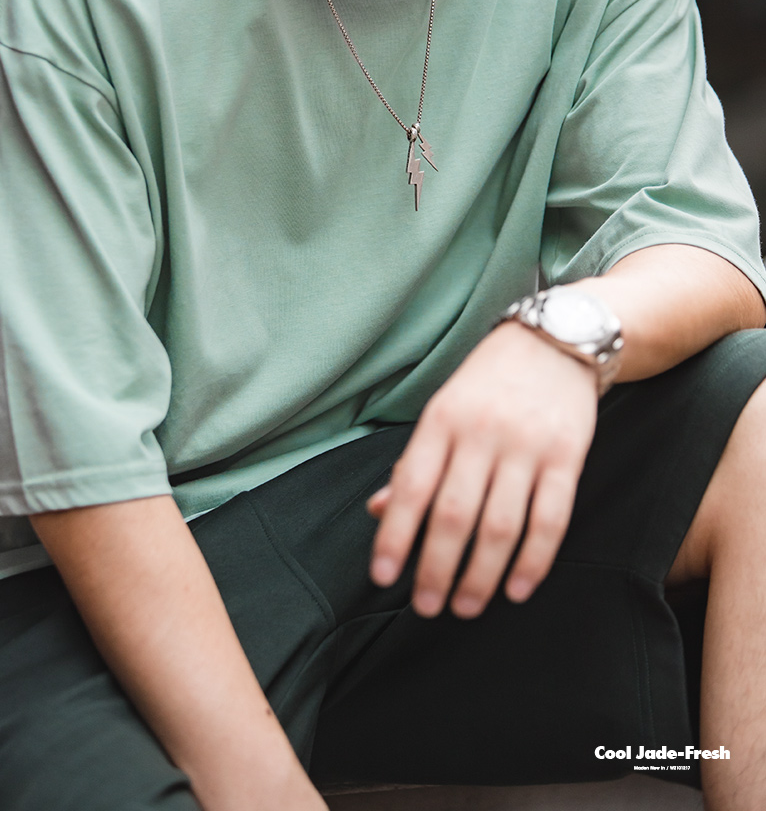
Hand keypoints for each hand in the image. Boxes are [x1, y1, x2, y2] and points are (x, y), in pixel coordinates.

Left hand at [368, 321, 597, 616]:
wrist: (556, 341)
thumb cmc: (487, 383)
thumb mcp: (442, 410)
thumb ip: (415, 462)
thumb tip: (380, 511)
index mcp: (441, 420)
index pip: (412, 487)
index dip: (395, 536)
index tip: (382, 578)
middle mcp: (482, 432)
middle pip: (455, 515)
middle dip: (436, 569)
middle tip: (426, 607)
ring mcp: (527, 445)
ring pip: (501, 525)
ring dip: (481, 575)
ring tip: (466, 606)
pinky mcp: (567, 455)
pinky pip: (551, 518)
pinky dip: (534, 561)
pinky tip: (517, 588)